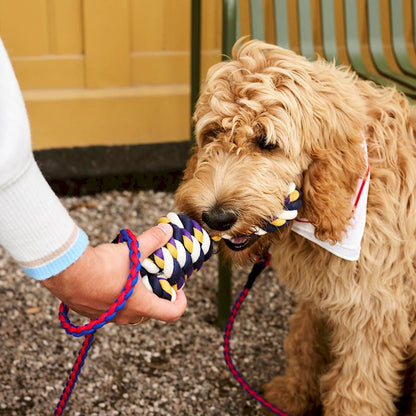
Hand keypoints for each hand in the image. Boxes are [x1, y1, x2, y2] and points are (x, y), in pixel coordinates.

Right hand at [41, 223, 186, 324]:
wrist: (65, 272)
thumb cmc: (101, 266)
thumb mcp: (132, 251)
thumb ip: (152, 240)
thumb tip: (167, 231)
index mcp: (140, 305)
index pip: (171, 313)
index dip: (181, 303)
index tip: (179, 290)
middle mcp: (124, 316)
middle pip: (150, 312)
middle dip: (156, 296)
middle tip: (155, 278)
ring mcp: (106, 317)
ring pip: (129, 311)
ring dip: (135, 297)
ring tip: (132, 276)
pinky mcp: (90, 313)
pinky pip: (110, 309)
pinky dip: (116, 297)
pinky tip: (110, 278)